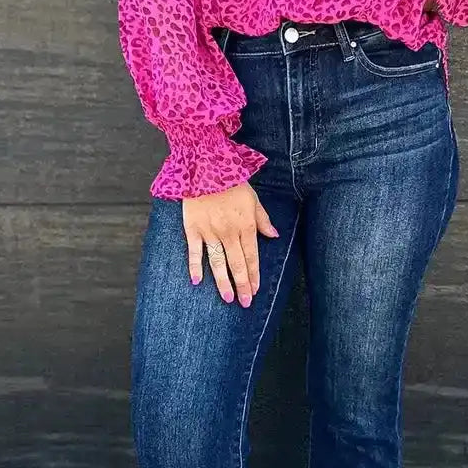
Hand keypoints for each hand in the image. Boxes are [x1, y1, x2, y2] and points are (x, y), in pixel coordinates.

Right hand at [183, 183, 279, 304]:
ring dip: (223, 282)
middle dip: (242, 285)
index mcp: (245, 226)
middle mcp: (228, 232)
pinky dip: (194, 266)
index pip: (252, 257)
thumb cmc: (232, 181)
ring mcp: (209, 232)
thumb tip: (274, 235)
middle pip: (237, 264)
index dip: (254, 275)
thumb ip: (263, 219)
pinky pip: (194, 251)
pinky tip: (197, 281)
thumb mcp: (253, 198)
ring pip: (217, 262)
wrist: (205, 165)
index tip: (255, 290)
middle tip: (244, 302)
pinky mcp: (192, 228)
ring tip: (227, 298)